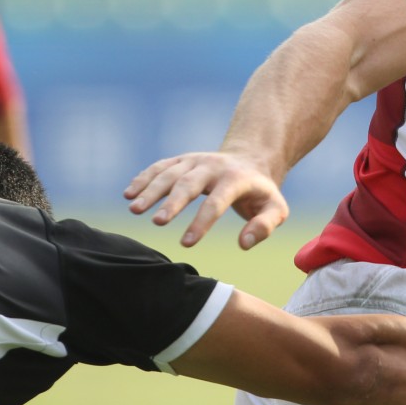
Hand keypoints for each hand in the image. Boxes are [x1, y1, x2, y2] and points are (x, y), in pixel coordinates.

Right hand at [123, 151, 288, 248]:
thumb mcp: (276, 209)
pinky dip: (143, 178)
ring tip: (134, 209)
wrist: (251, 160)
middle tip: (157, 223)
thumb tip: (243, 244)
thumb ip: (265, 226)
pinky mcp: (182, 160)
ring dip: (150, 190)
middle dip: (172, 202)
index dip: (202, 222)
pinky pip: (160, 167)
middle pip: (189, 183)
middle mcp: (213, 166)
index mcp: (236, 179)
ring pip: (170, 173)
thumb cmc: (262, 193)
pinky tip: (129, 194)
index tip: (187, 244)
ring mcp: (195, 160)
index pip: (217, 202)